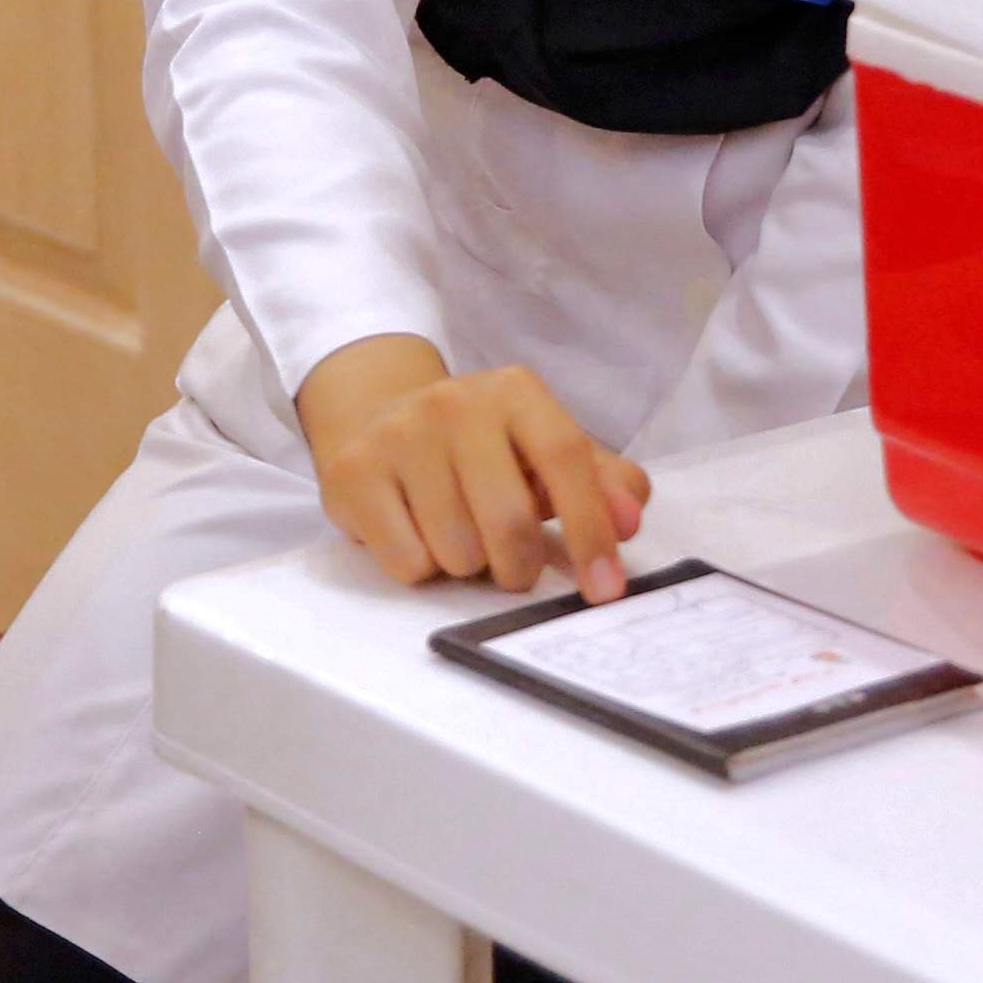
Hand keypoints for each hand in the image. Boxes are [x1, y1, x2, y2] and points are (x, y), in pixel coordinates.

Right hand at [299, 336, 646, 603]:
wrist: (380, 418)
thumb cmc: (482, 450)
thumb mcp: (544, 453)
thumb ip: (601, 483)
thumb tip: (629, 520)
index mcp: (515, 392)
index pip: (566, 460)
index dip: (591, 531)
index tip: (606, 589)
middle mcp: (455, 402)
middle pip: (509, 521)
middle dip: (520, 567)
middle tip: (514, 566)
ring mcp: (399, 433)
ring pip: (456, 551)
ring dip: (467, 566)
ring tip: (458, 535)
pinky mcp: (354, 472)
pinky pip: (408, 564)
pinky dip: (422, 567)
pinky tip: (416, 531)